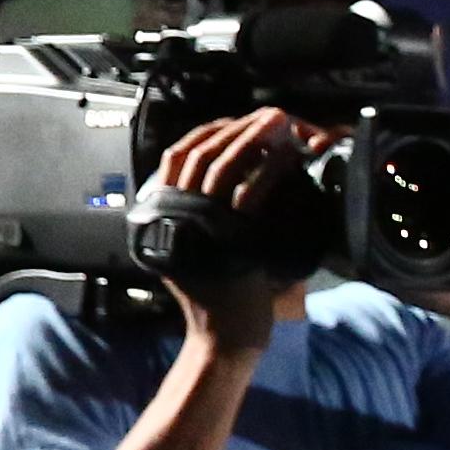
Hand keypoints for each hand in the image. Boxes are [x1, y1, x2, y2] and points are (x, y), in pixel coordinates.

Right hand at [146, 105, 313, 346]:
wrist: (226, 334)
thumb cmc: (221, 291)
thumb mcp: (201, 244)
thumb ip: (201, 211)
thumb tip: (225, 173)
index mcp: (161, 210)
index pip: (179, 154)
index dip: (211, 131)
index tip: (239, 120)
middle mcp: (172, 213)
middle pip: (200, 152)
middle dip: (237, 128)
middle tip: (269, 114)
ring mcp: (195, 223)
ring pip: (220, 165)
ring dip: (253, 139)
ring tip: (279, 123)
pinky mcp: (224, 237)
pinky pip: (246, 192)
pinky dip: (268, 170)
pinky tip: (288, 157)